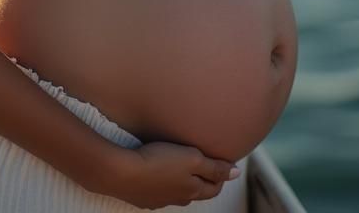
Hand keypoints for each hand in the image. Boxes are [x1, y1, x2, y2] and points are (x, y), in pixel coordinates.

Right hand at [92, 140, 240, 208]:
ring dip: (181, 181)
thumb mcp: (192, 159)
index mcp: (192, 190)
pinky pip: (158, 190)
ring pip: (177, 192)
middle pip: (196, 191)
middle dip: (203, 179)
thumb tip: (236, 172)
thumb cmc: (159, 162)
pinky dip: (162, 182)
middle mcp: (178, 198)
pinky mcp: (142, 196)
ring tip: (179, 165)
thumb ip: (215, 167)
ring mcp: (159, 200)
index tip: (221, 162)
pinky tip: (157, 172)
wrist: (122, 173)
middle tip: (204, 163)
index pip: (214, 187)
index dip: (220, 175)